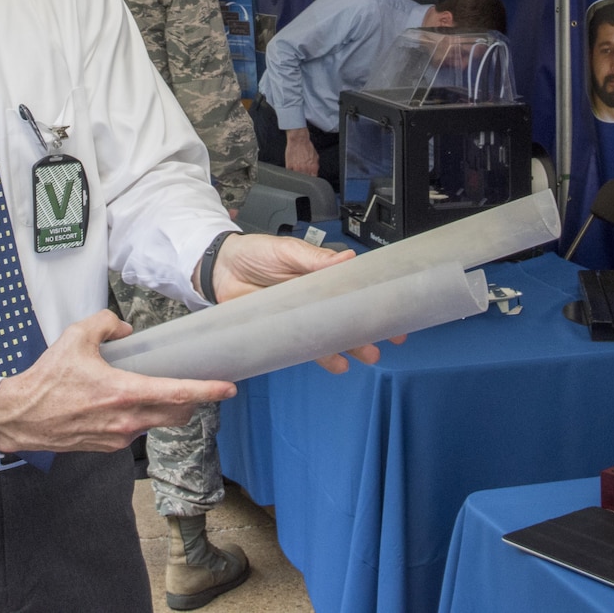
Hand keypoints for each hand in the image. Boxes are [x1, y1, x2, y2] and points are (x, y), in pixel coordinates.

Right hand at [0, 311, 233, 454]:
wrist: (21, 417)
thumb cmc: (47, 380)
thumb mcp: (76, 337)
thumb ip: (106, 324)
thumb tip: (124, 330)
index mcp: (124, 392)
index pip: (178, 394)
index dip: (208, 391)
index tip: (228, 388)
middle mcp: (127, 420)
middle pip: (178, 414)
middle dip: (191, 401)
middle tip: (193, 386)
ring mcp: (118, 437)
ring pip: (157, 423)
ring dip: (164, 408)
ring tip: (150, 390)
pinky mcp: (108, 447)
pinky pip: (136, 430)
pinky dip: (140, 417)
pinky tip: (124, 403)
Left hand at [197, 233, 401, 373]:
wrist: (219, 269)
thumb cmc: (253, 253)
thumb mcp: (285, 250)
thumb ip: (313, 258)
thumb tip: (347, 258)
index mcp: (320, 273)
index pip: (352, 286)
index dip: (372, 298)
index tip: (394, 308)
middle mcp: (314, 296)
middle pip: (348, 315)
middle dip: (369, 327)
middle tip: (391, 340)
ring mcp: (300, 315)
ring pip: (332, 333)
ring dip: (351, 345)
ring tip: (368, 355)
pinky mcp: (284, 331)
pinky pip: (306, 346)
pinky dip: (322, 356)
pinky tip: (337, 363)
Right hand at [284, 129, 319, 176]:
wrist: (298, 140)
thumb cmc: (306, 146)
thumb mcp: (315, 156)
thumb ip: (315, 165)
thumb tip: (314, 171)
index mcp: (313, 167)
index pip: (313, 179)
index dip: (312, 178)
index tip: (310, 176)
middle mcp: (305, 169)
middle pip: (305, 179)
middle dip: (305, 177)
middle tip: (304, 171)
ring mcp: (296, 169)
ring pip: (298, 178)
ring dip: (298, 175)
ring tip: (298, 169)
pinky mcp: (289, 166)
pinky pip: (290, 173)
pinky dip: (291, 172)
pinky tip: (293, 168)